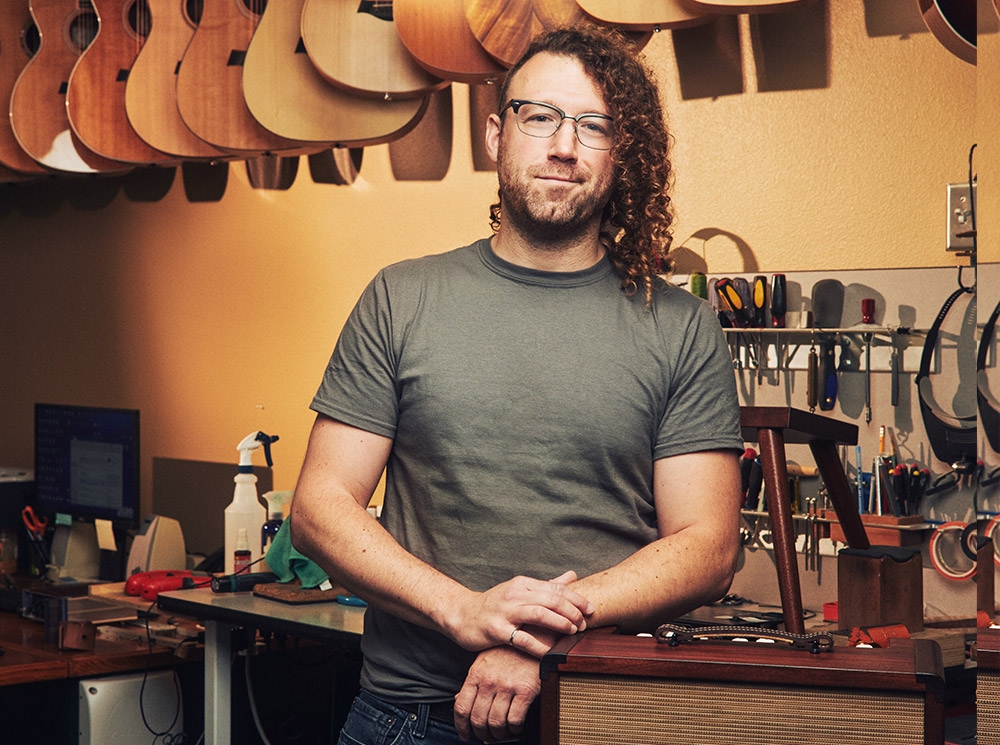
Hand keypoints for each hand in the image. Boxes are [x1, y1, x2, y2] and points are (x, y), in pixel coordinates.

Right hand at [449, 571, 591, 656]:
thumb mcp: (520, 590)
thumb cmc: (495, 605)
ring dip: (560, 623)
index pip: (556, 588)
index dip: (576, 598)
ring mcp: (504, 611)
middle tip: (583, 624)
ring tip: (572, 631)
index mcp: (523, 583)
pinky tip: (550, 651)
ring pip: (539, 614)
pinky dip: (539, 645)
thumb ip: (547, 585)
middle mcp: (514, 594)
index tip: (590, 609)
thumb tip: (572, 575)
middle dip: (572, 612)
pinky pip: (522, 639)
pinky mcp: (495, 630)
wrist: (461, 615)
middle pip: (551, 599)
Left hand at [454, 644, 540, 742]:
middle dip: (482, 733)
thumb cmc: (509, 649)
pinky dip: (514, 728)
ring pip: (496, 723)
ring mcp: (507, 686)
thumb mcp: (484, 661)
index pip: (461, 707)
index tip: (465, 734)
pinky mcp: (525, 690)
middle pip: (478, 719)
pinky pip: (515, 719)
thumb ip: (472, 682)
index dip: (461, 727)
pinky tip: (516, 726)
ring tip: (503, 733)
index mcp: (476, 674)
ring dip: (499, 734)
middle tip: (487, 736)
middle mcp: (489, 681)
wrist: (533, 636)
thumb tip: (460, 701)